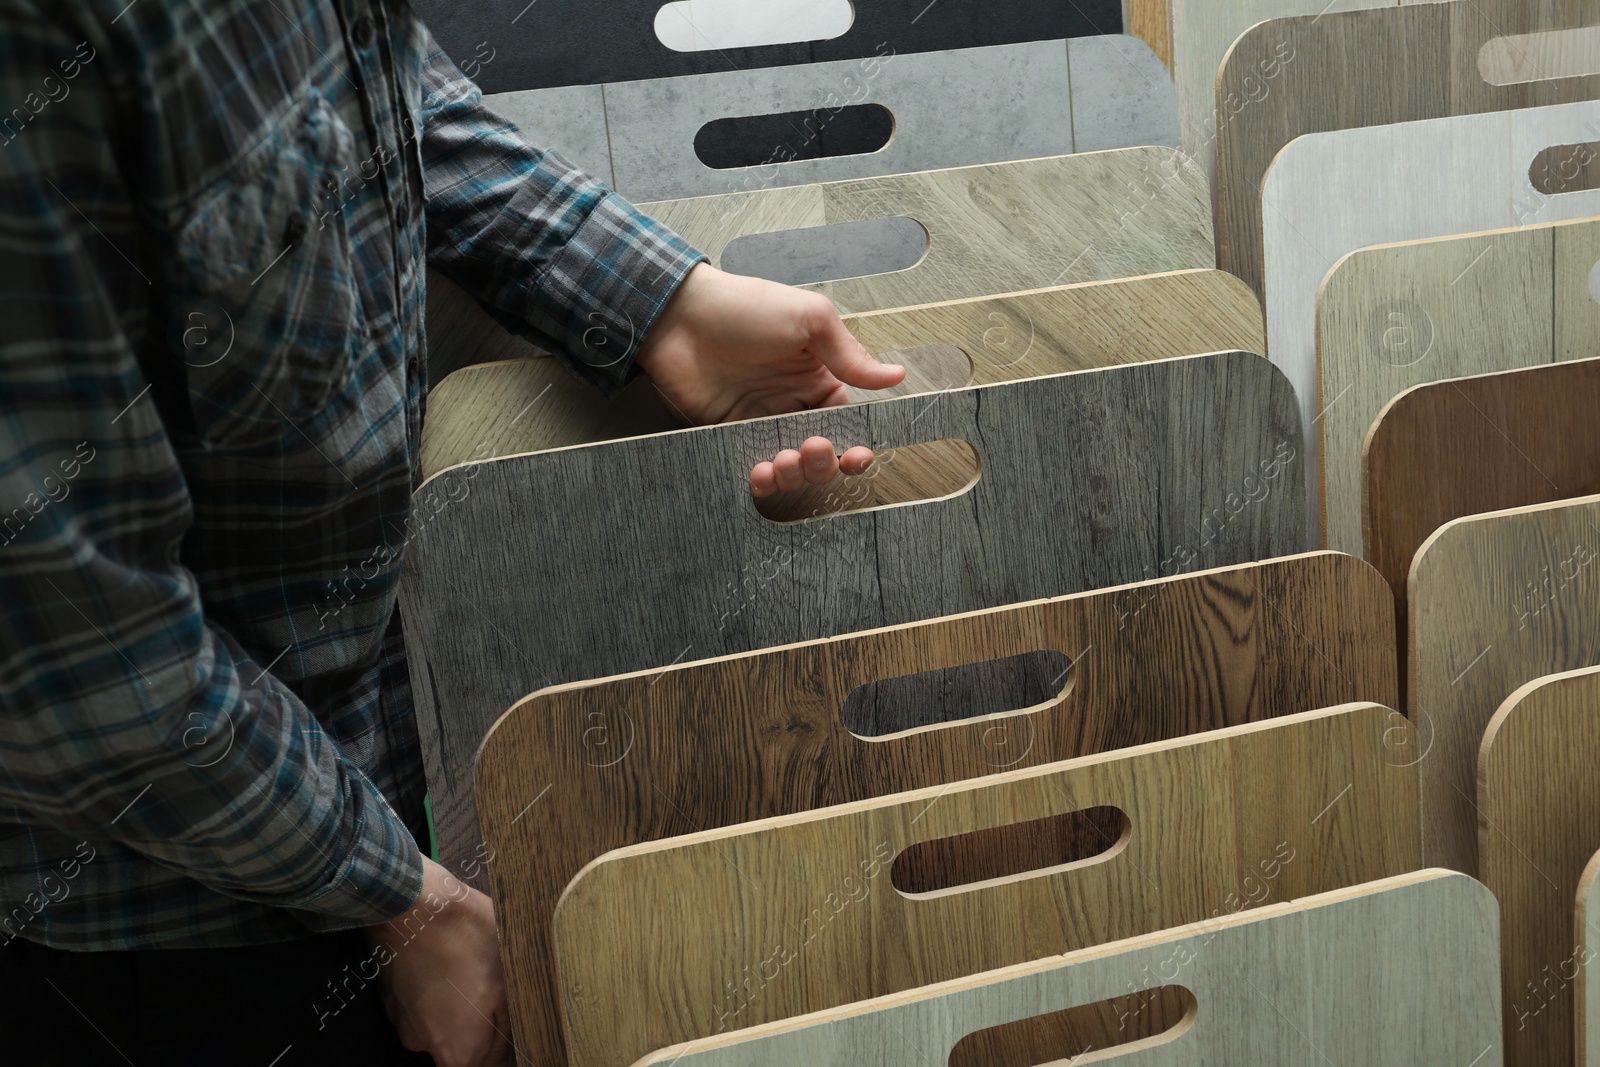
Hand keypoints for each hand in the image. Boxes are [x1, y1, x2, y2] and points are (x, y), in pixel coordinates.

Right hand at [365, 857, 510, 1066]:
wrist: (415, 904)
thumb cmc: (467, 937)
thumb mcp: (509, 980)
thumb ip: (511, 1023)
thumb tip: (515, 1041)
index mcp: (458, 1050)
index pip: (492, 1063)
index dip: (508, 1041)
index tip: (511, 1013)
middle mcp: (425, 1045)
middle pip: (465, 1045)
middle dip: (483, 1020)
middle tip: (494, 985)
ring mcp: (404, 1022)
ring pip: (444, 1020)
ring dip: (460, 1002)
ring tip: (471, 967)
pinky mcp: (392, 998)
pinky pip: (423, 1002)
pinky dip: (438, 988)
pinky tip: (449, 961)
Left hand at [635, 264, 904, 495]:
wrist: (679, 316)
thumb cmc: (745, 307)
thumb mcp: (809, 319)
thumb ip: (850, 355)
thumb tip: (896, 376)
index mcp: (817, 377)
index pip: (847, 422)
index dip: (856, 444)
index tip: (858, 455)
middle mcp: (791, 403)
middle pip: (822, 453)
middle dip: (824, 463)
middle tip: (812, 448)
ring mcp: (759, 421)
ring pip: (790, 467)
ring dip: (794, 474)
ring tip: (784, 460)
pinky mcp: (728, 434)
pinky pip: (751, 466)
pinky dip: (762, 479)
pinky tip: (761, 472)